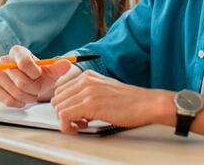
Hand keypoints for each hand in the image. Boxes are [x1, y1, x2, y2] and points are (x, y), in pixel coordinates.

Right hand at [0, 45, 74, 107]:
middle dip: (34, 89)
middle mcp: (4, 60)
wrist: (29, 83)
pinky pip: (6, 100)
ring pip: (15, 92)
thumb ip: (59, 67)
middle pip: (21, 81)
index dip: (35, 73)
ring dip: (28, 97)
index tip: (39, 75)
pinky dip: (18, 103)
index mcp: (17, 51)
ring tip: (31, 93)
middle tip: (37, 89)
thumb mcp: (50, 70)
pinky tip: (22, 99)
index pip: (25, 63)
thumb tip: (67, 63)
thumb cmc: (39, 75)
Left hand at [51, 70, 170, 133]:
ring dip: (66, 121)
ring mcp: (87, 91)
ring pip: (58, 108)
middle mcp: (85, 80)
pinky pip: (64, 116)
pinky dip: (68, 126)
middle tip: (78, 121)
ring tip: (81, 124)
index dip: (64, 105)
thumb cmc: (130, 101)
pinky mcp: (90, 104)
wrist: (146, 104)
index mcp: (88, 76)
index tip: (74, 114)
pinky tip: (81, 127)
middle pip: (57, 99)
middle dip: (63, 113)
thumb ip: (88, 92)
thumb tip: (74, 105)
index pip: (61, 90)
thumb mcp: (104, 89)